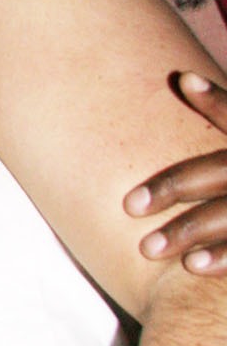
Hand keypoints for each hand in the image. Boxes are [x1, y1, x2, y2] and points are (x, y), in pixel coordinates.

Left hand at [125, 73, 226, 273]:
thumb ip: (220, 122)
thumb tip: (182, 78)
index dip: (217, 100)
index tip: (183, 81)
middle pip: (221, 171)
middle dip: (176, 186)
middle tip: (128, 206)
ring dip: (190, 229)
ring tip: (148, 247)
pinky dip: (222, 257)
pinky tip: (191, 266)